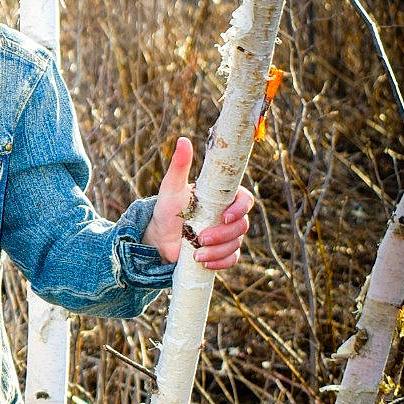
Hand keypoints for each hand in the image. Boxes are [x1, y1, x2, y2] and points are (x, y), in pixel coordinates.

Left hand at [142, 136, 252, 269]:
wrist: (159, 237)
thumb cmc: (168, 209)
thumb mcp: (171, 188)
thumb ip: (180, 165)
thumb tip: (183, 140)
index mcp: (223, 198)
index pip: (245, 200)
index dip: (240, 209)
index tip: (225, 216)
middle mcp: (228, 216)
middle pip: (242, 225)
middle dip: (223, 234)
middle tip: (202, 237)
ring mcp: (226, 235)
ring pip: (236, 244)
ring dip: (218, 250)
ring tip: (197, 253)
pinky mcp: (221, 252)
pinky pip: (231, 259)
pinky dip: (220, 262)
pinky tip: (204, 262)